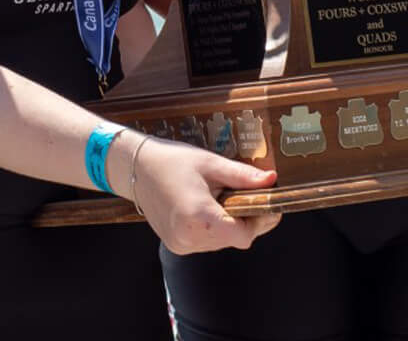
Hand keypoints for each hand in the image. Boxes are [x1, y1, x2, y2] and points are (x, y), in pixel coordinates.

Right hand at [127, 136, 280, 254]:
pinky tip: (206, 207)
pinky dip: (213, 228)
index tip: (264, 203)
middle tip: (246, 196)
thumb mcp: (210, 163)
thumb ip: (242, 176)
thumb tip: (271, 180)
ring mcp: (181, 244)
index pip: (244, 235)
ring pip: (221, 242)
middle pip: (234, 240)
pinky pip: (206, 242)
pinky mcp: (176, 245)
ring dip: (229, 224)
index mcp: (199, 217)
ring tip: (221, 199)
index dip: (258, 221)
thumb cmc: (172, 161)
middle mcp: (189, 237)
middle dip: (245, 220)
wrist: (135, 169)